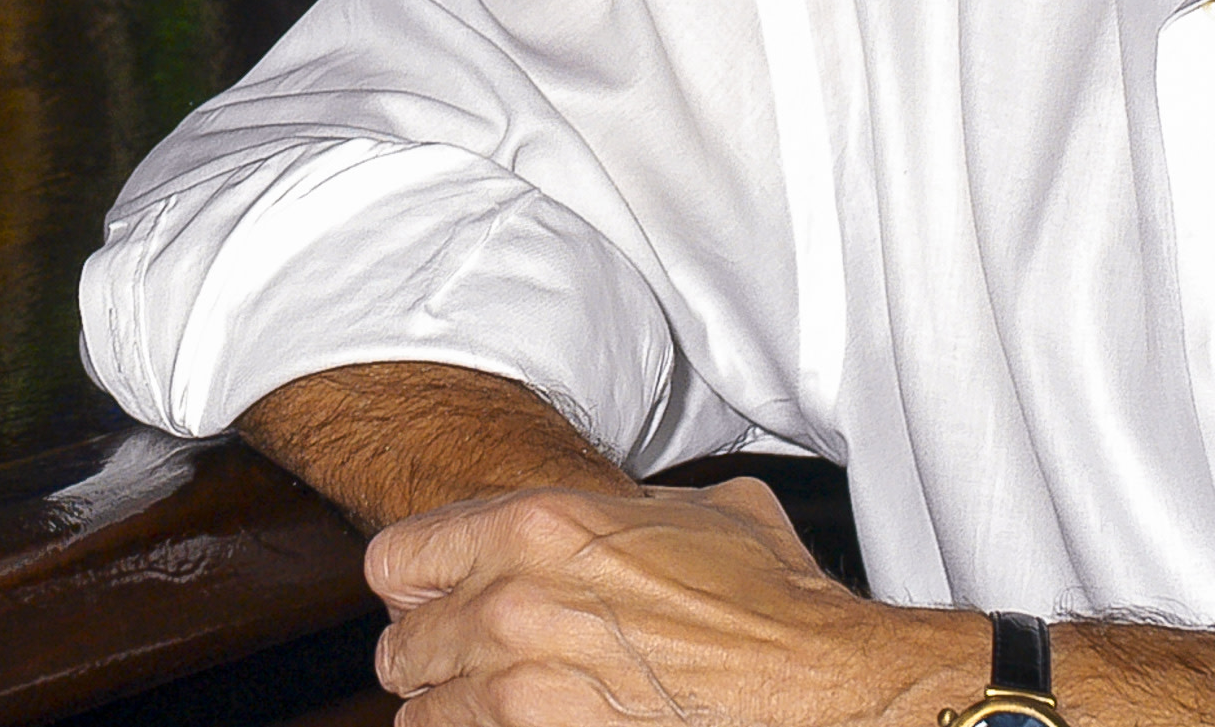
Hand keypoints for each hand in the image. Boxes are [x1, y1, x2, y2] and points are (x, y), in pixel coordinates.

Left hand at [363, 476, 983, 725]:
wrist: (816, 678)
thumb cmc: (769, 597)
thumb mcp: (694, 511)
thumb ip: (620, 507)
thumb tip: (614, 514)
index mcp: (534, 524)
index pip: (398, 559)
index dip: (418, 589)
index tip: (436, 607)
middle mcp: (510, 597)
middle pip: (401, 644)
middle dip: (432, 660)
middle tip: (467, 672)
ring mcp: (520, 679)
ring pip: (422, 711)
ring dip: (453, 713)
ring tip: (495, 712)